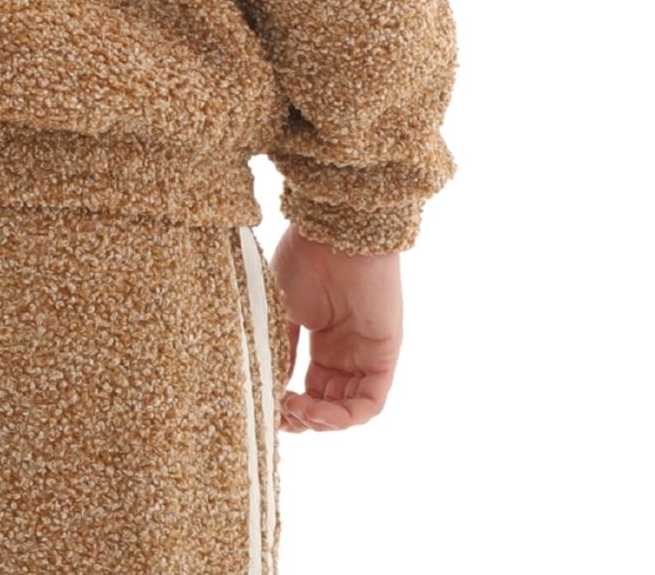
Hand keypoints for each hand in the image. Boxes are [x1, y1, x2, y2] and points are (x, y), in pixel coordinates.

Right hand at [268, 221, 402, 431]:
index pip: (310, 387)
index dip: (292, 406)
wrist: (335, 234)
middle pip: (329, 402)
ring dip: (323, 420)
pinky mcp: (384, 356)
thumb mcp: (282, 309)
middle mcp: (346, 350)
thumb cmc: (306, 259)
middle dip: (305, 417)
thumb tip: (271, 389)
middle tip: (282, 415)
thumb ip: (280, 350)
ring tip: (298, 411)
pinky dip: (345, 416)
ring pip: (349, 407)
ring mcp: (365, 354)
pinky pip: (370, 401)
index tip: (270, 411)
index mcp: (323, 337)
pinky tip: (319, 412)